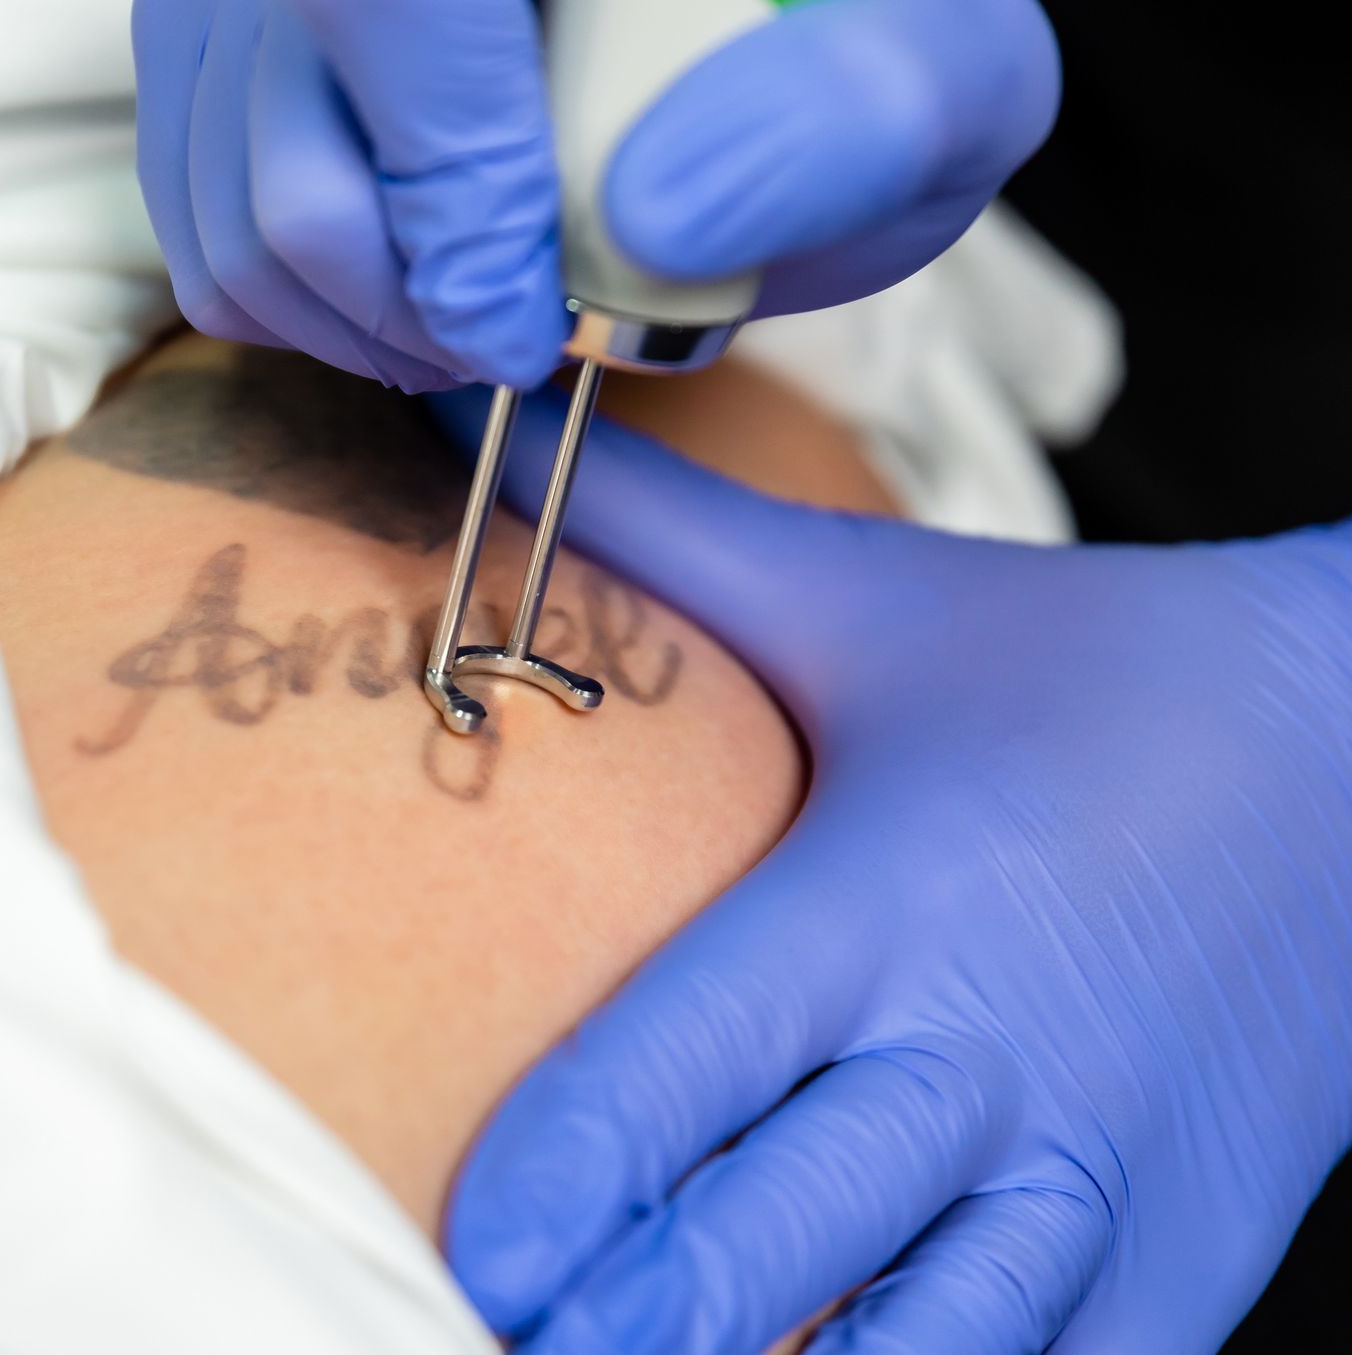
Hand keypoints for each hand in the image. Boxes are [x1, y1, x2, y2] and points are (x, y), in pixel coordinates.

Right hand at [132, 0, 1057, 392]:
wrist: (735, 25)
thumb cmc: (834, 50)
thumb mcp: (939, 72)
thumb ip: (858, 115)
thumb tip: (653, 215)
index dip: (451, 190)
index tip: (533, 324)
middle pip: (276, 106)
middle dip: (401, 294)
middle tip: (515, 339)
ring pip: (218, 189)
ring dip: (349, 320)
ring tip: (471, 323)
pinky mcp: (206, 28)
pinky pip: (189, 212)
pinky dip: (294, 302)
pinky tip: (407, 292)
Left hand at [431, 389, 1351, 1351]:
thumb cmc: (1085, 674)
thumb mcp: (868, 598)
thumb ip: (660, 534)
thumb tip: (475, 402)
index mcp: (887, 897)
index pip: (687, 1065)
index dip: (568, 1179)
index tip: (475, 1250)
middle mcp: (987, 1054)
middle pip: (769, 1249)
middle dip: (627, 1324)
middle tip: (502, 1343)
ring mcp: (1098, 1181)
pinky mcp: (1187, 1259)